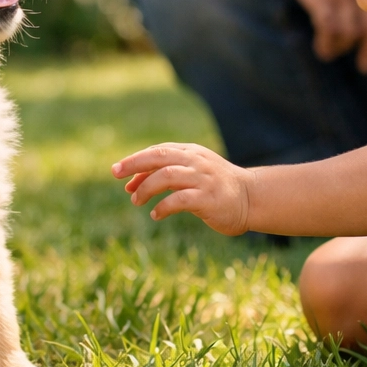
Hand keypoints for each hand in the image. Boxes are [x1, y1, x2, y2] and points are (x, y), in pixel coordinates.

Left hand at [112, 143, 251, 234]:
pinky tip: (155, 214)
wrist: (251, 198)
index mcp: (190, 152)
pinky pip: (179, 200)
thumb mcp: (192, 172)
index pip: (157, 151)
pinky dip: (163, 207)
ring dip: (146, 188)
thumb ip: (167, 172)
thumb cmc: (216, 186)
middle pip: (158, 156)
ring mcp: (202, 179)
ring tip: (135, 200)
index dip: (136, 160)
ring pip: (166, 176)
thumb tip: (133, 183)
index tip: (118, 172)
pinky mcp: (208, 198)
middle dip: (134, 164)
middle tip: (115, 173)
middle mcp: (195, 161)